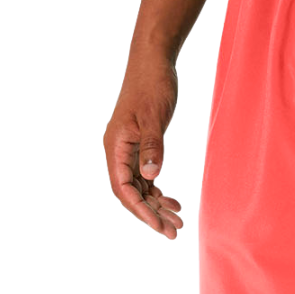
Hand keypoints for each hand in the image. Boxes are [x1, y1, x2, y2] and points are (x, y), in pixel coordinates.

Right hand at [103, 53, 183, 238]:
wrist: (153, 61)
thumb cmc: (152, 85)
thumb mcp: (155, 118)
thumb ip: (152, 148)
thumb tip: (151, 178)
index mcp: (115, 146)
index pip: (123, 189)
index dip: (140, 210)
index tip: (160, 226)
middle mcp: (118, 152)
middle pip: (130, 194)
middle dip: (151, 214)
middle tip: (175, 232)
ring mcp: (128, 150)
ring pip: (139, 187)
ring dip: (157, 205)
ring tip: (178, 221)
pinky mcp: (139, 146)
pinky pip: (145, 177)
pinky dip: (158, 191)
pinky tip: (173, 201)